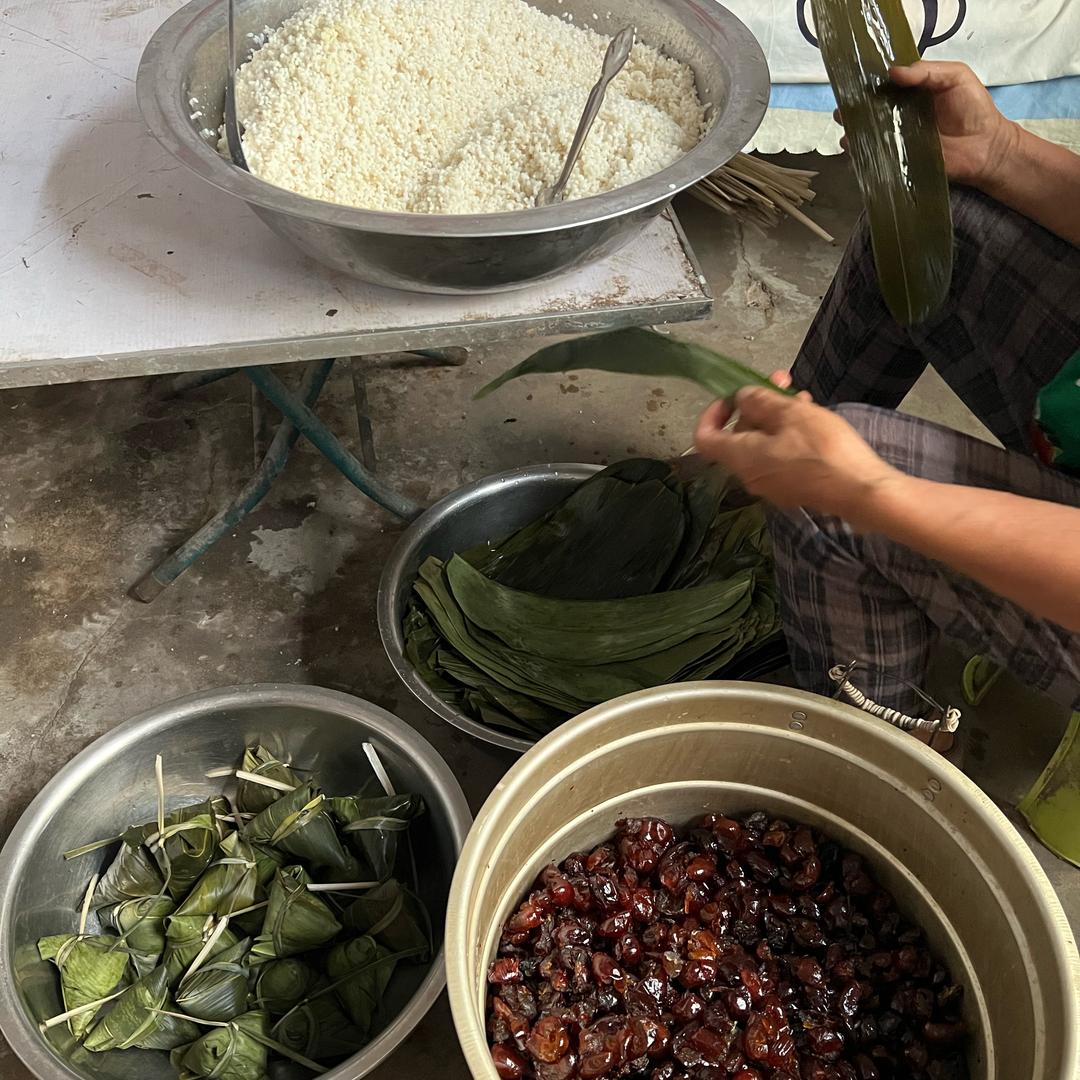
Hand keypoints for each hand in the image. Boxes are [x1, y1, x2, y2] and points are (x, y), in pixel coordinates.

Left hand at [694, 387, 901, 521]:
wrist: (860, 491)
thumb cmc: (823, 449)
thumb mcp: (791, 414)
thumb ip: (760, 401)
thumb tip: (741, 397)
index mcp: (741, 457)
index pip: (704, 438)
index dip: (712, 413)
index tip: (733, 396)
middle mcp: (749, 475)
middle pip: (738, 435)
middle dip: (757, 404)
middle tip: (781, 380)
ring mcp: (771, 484)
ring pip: (763, 443)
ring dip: (777, 416)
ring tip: (803, 396)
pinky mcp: (793, 487)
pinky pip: (780, 456)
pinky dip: (789, 434)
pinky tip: (813, 418)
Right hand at [834, 60, 1019, 189]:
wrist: (985, 147)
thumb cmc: (974, 108)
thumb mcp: (955, 76)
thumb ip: (927, 71)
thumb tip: (892, 72)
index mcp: (911, 93)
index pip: (883, 87)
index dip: (866, 86)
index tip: (852, 86)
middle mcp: (900, 116)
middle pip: (869, 113)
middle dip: (852, 111)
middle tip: (844, 112)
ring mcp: (898, 140)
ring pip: (867, 136)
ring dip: (853, 134)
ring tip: (847, 132)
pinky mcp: (899, 161)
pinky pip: (877, 158)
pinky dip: (862, 156)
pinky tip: (855, 150)